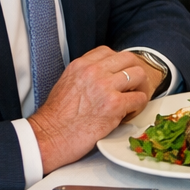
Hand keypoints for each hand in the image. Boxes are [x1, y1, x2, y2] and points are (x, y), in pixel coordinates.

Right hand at [28, 47, 153, 172]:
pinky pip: (140, 98)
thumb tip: (105, 73)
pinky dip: (139, 106)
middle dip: (134, 72)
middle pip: (129, 59)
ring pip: (139, 75)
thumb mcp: (66, 83)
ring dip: (140, 88)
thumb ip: (86, 74)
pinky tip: (129, 113)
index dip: (118, 63)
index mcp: (81, 65)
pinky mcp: (114, 104)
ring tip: (132, 100)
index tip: (119, 75)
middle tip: (132, 86)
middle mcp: (93, 71)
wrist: (49, 137)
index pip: (109, 51)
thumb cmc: (56, 117)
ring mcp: (105, 86)